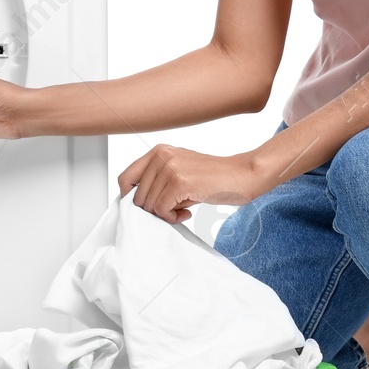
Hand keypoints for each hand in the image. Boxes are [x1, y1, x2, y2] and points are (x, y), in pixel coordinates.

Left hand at [117, 144, 263, 223]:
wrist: (242, 175)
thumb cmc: (214, 177)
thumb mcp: (180, 171)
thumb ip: (158, 181)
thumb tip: (135, 203)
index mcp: (158, 151)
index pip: (125, 178)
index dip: (130, 198)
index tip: (145, 207)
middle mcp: (161, 155)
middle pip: (136, 197)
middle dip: (153, 210)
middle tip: (174, 210)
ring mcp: (169, 167)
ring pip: (148, 205)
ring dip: (164, 214)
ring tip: (182, 209)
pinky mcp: (179, 182)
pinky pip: (162, 210)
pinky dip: (172, 218)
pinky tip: (187, 212)